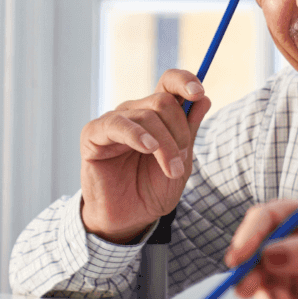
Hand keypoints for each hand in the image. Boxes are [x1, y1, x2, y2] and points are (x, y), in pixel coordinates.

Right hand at [79, 69, 211, 242]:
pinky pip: (116, 125)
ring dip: (165, 144)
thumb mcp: (182, 159)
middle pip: (163, 101)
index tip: (199, 93)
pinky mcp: (93, 135)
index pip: (169, 81)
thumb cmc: (154, 187)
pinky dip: (137, 135)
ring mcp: (114, 121)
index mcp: (157, 113)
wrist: (131, 217)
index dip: (185, 81)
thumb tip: (203, 98)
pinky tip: (148, 148)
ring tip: (172, 169)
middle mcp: (135, 111)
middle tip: (182, 159)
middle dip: (180, 130)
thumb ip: (190, 129)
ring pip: (146, 115)